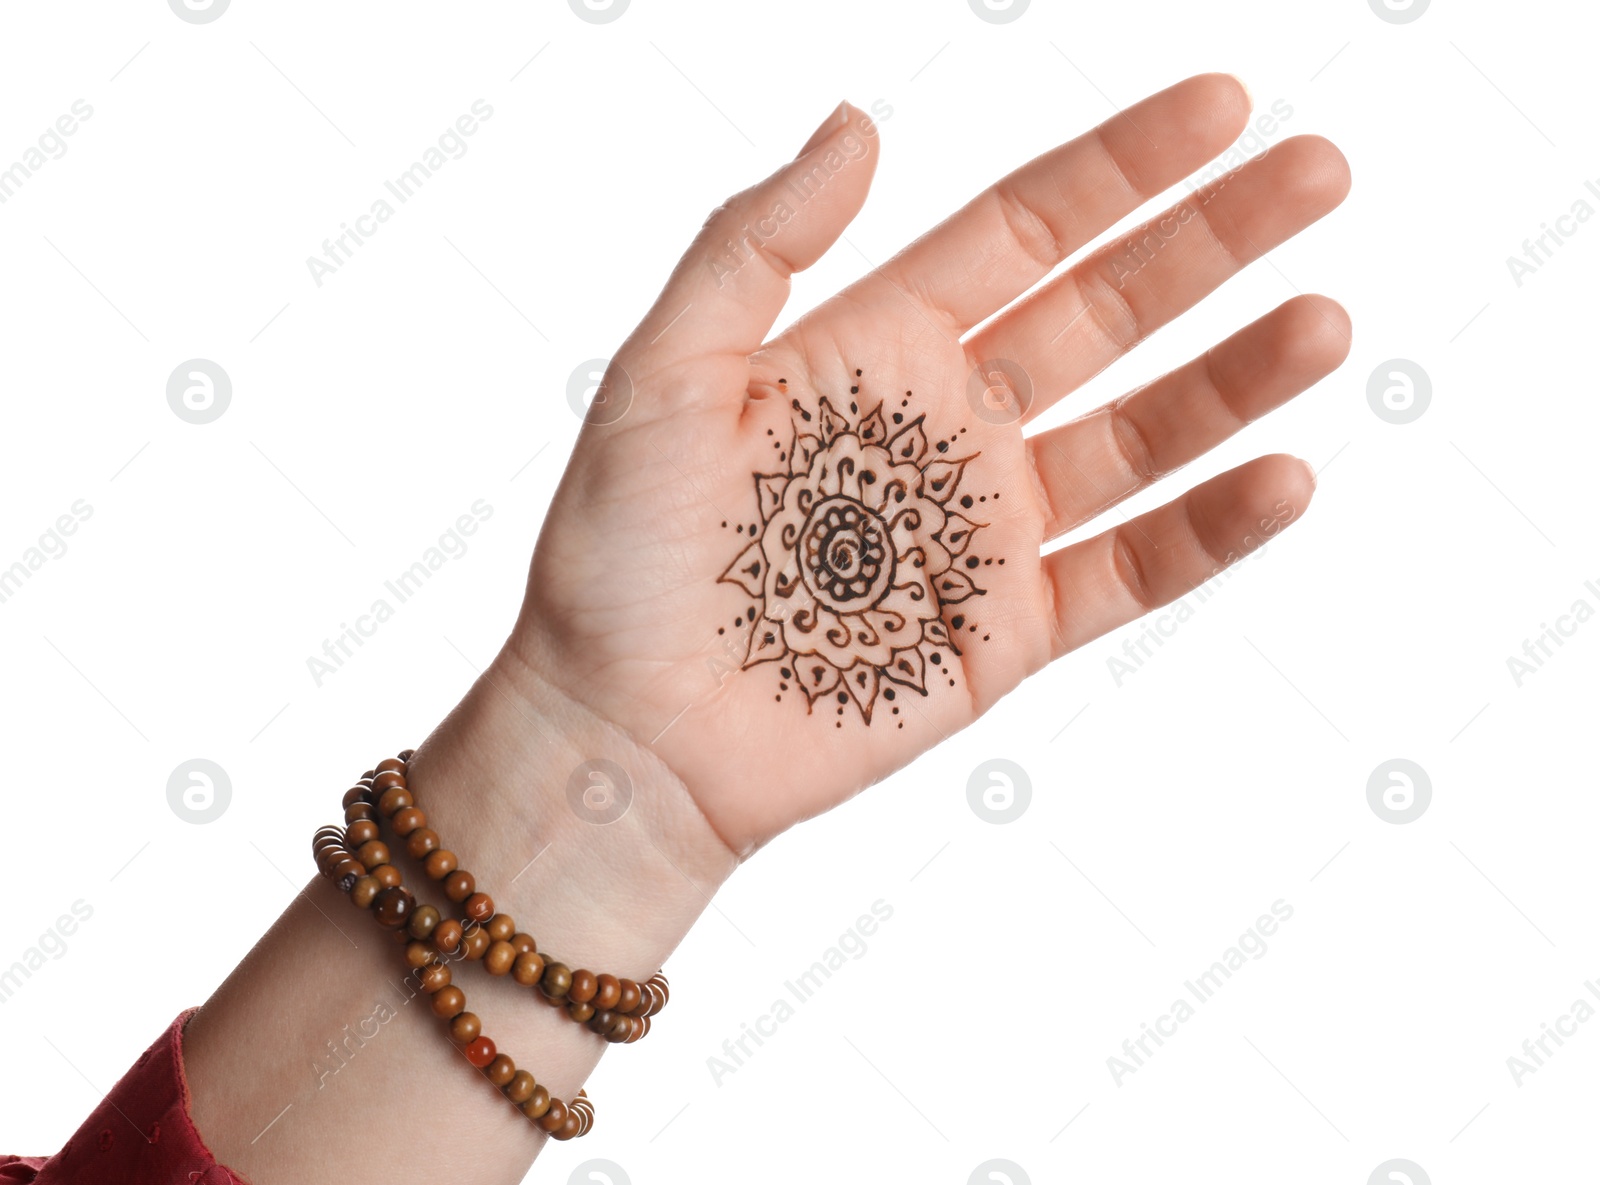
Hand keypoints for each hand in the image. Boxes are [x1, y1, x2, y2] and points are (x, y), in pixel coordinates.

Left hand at [505, 73, 1350, 855]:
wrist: (628, 737)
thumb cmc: (620, 561)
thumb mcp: (664, 373)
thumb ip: (755, 244)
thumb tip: (858, 122)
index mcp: (875, 349)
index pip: (1024, 229)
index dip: (1122, 166)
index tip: (1223, 104)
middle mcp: (949, 425)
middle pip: (1109, 310)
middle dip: (1214, 241)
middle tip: (1319, 169)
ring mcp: (988, 529)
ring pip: (1142, 435)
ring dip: (1235, 379)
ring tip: (1322, 320)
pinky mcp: (1008, 632)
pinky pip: (1130, 572)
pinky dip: (1208, 532)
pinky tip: (1280, 478)